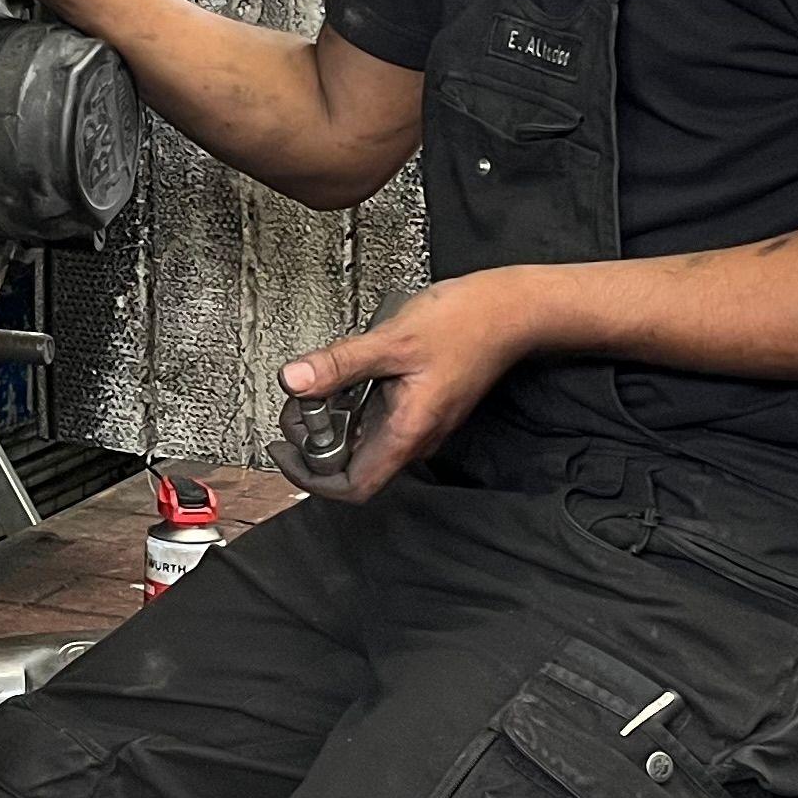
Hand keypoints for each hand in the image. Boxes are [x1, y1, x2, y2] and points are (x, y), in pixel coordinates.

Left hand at [276, 273, 548, 498]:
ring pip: (365, 440)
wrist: (511, 310)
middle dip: (318, 441)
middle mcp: (416, 436)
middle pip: (353, 465)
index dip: (311, 478)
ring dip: (335, 420)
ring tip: (319, 386)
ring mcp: (420, 422)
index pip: (353, 487)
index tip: (286, 450)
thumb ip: (340, 363)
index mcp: (408, 432)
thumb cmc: (467, 324)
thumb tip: (294, 381)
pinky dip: (354, 403)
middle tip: (299, 405)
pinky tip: (348, 373)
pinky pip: (379, 417)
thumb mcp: (392, 341)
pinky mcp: (422, 404)